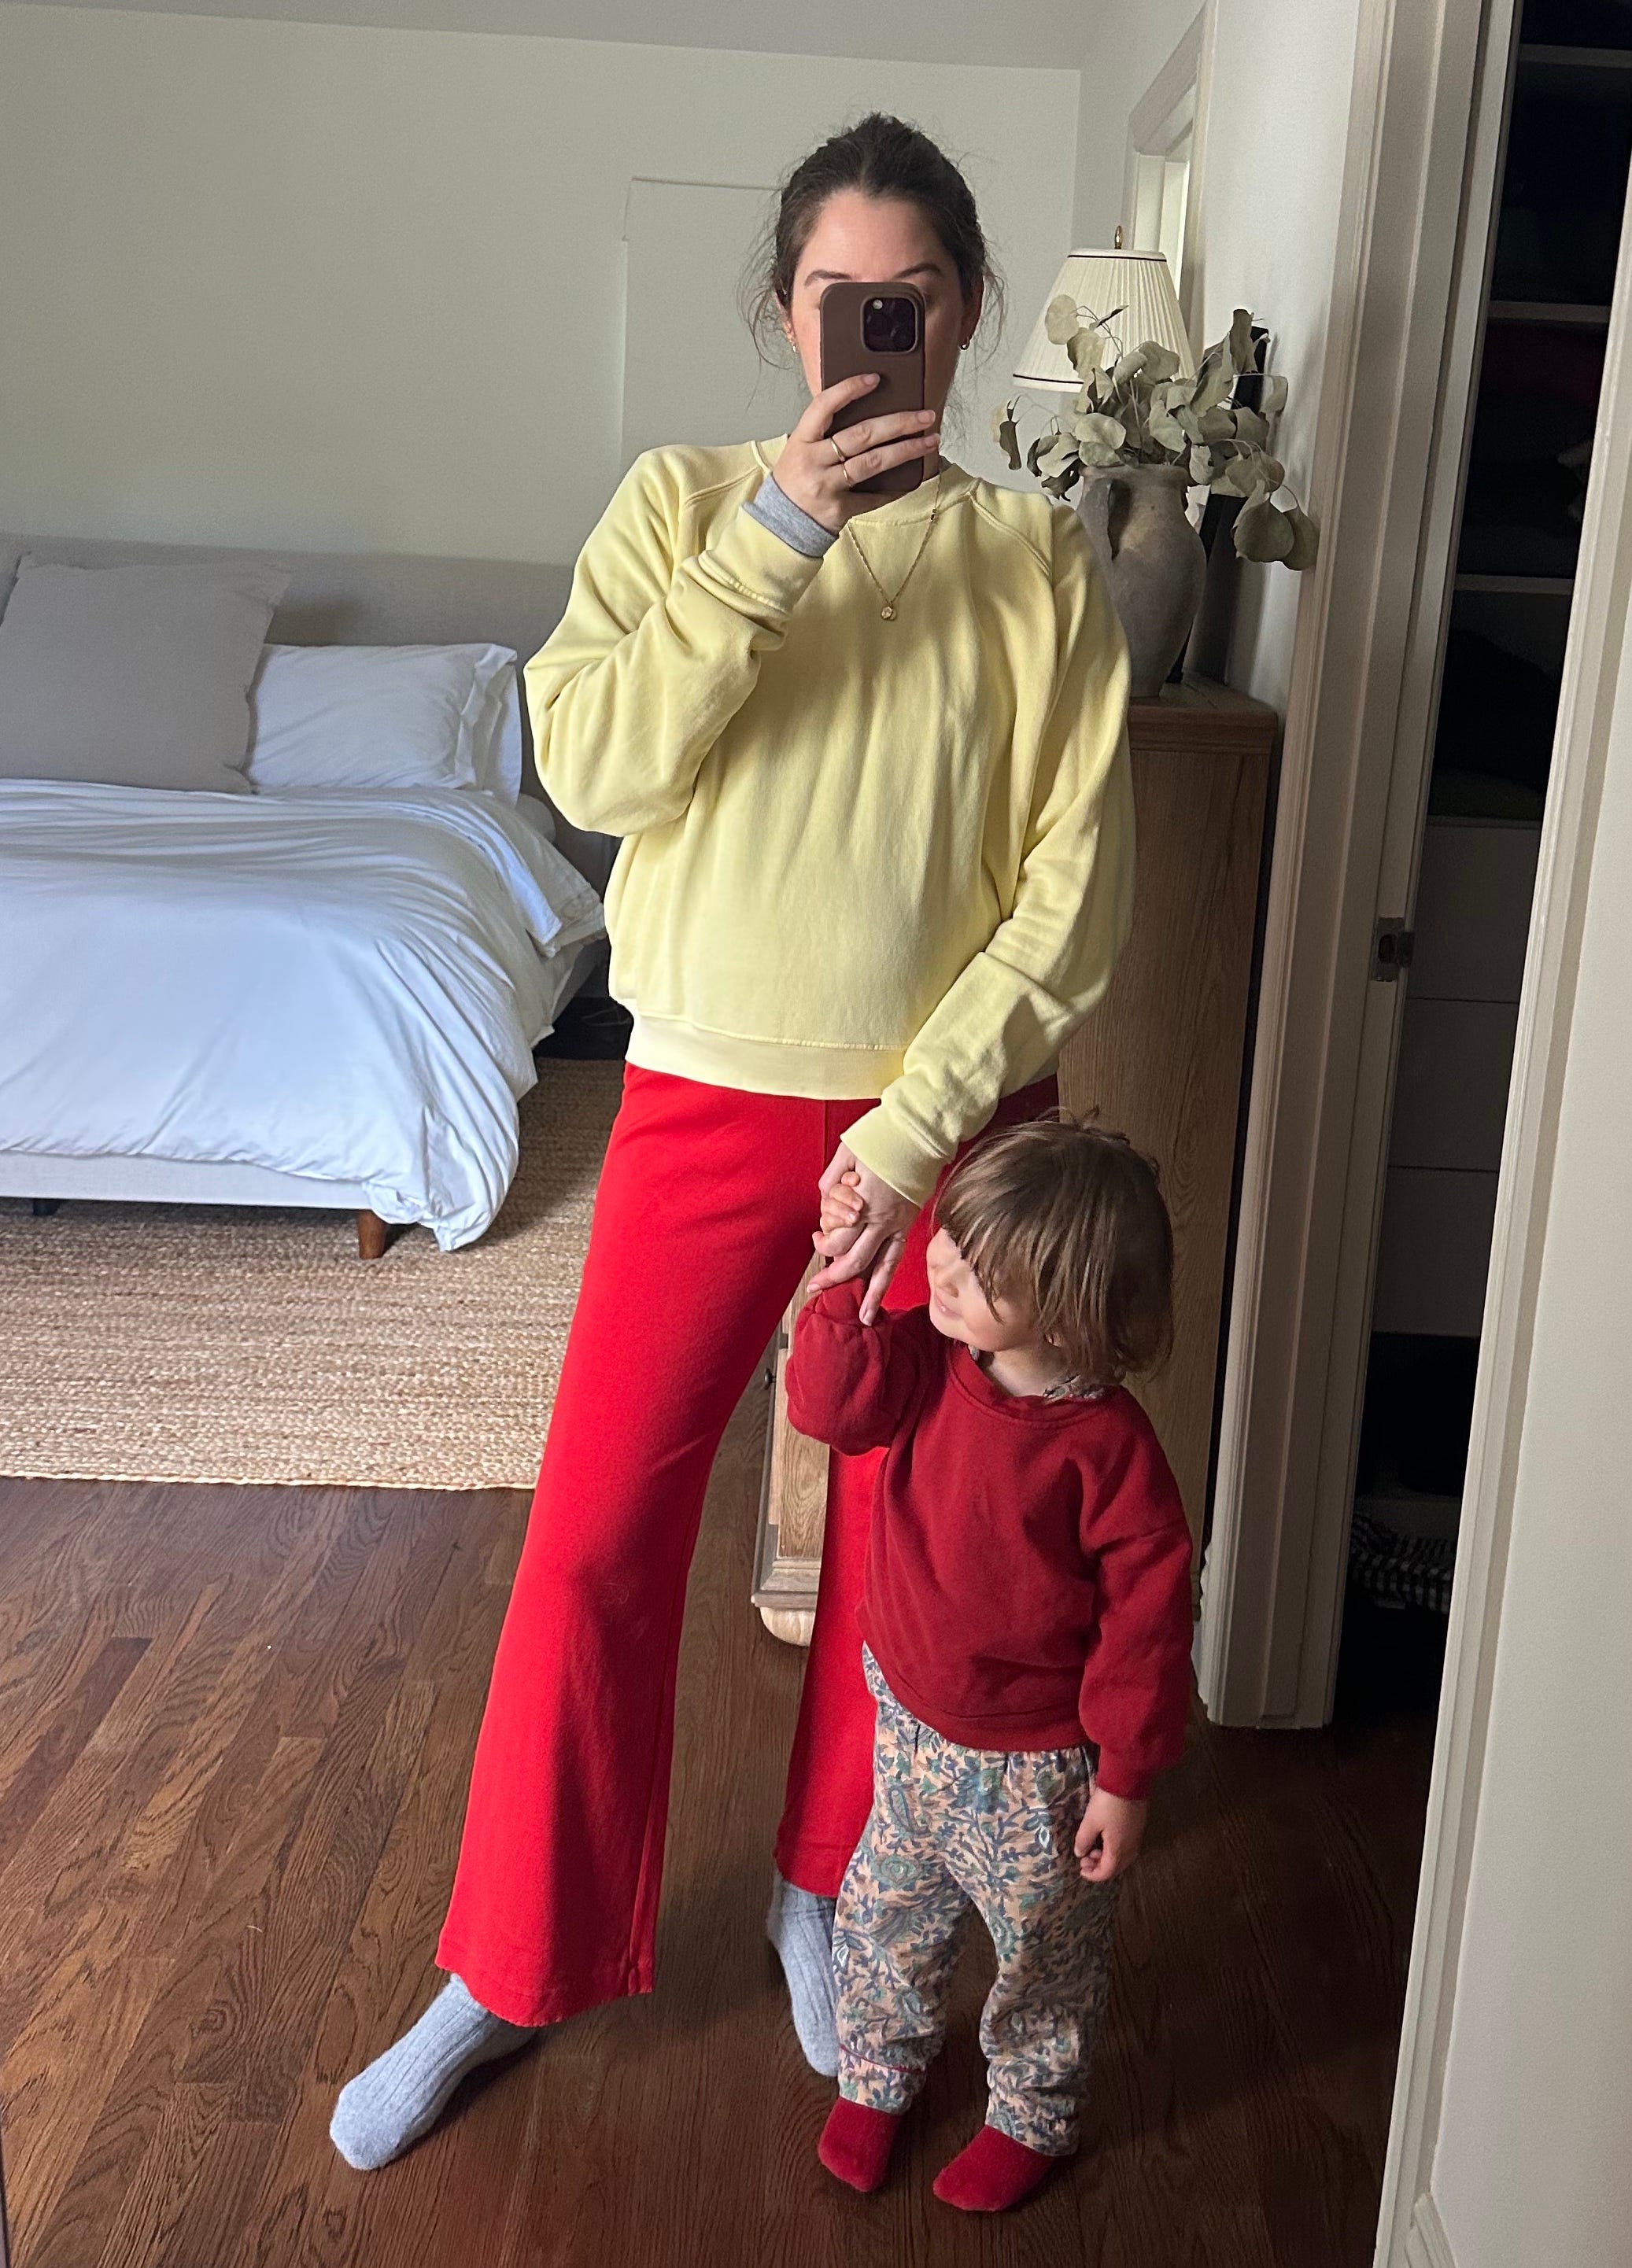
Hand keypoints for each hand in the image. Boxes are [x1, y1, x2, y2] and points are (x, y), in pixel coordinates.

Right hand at [775, 375, 941, 532]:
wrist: (779, 525)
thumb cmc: (795, 481)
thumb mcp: (800, 450)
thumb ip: (824, 432)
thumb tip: (868, 412)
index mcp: (801, 440)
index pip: (824, 406)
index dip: (849, 389)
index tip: (875, 379)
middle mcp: (813, 461)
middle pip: (861, 435)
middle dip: (898, 422)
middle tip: (925, 416)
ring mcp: (826, 486)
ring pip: (873, 462)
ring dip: (906, 450)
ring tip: (930, 440)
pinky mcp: (839, 509)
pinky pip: (874, 496)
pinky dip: (895, 488)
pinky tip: (913, 478)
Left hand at [810, 1142, 918, 1324]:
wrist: (918, 1134)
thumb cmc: (880, 1140)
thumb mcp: (847, 1154)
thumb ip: (832, 1180)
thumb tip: (824, 1199)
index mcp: (863, 1203)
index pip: (839, 1239)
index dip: (823, 1244)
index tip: (817, 1238)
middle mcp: (881, 1220)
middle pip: (855, 1259)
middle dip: (834, 1276)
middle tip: (816, 1288)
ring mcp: (897, 1225)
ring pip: (882, 1268)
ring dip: (871, 1294)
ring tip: (865, 1318)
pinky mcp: (908, 1225)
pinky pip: (896, 1259)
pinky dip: (887, 1281)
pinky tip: (881, 1298)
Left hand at [1073, 1786, 1146, 1882]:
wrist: (1128, 1781)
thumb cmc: (1107, 1803)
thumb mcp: (1090, 1821)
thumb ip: (1083, 1840)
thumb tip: (1080, 1854)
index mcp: (1119, 1850)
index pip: (1107, 1872)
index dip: (1093, 1875)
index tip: (1081, 1869)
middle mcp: (1131, 1848)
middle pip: (1116, 1867)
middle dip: (1099, 1867)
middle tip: (1085, 1859)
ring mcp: (1136, 1837)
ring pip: (1122, 1858)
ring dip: (1106, 1858)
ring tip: (1092, 1849)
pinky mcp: (1138, 1827)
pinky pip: (1126, 1847)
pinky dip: (1114, 1850)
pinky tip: (1104, 1840)